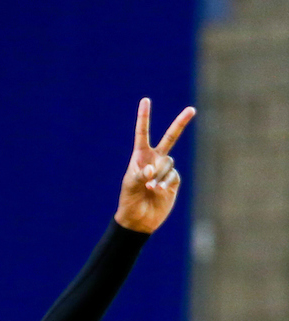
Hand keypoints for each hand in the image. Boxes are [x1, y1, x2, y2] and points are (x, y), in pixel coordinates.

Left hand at [115, 98, 194, 234]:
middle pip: (170, 138)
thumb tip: (151, 169)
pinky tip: (158, 191)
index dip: (144, 117)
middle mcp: (155, 160)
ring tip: (150, 188)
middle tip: (192, 110)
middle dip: (181, 124)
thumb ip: (139, 175)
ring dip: (160, 175)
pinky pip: (172, 176)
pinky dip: (165, 182)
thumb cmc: (129, 201)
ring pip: (168, 163)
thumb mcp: (130, 186)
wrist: (139, 220)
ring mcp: (165, 170)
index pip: (143, 134)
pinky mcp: (173, 182)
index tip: (145, 100)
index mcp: (140, 157)